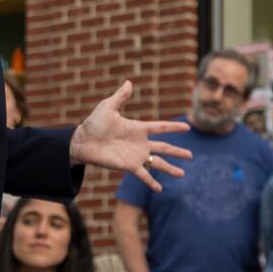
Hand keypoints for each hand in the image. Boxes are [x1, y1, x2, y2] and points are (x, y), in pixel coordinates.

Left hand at [69, 81, 192, 191]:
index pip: (161, 128)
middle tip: (190, 155)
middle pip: (164, 147)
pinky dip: (151, 182)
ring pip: (158, 163)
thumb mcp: (107, 107)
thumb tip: (129, 82)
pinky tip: (160, 189)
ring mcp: (136, 156)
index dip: (174, 127)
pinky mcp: (129, 166)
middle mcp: (140, 143)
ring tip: (182, 173)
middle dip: (177, 152)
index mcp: (138, 128)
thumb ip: (120, 96)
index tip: (187, 127)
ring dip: (170, 168)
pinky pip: (143, 175)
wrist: (82, 141)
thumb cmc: (94, 124)